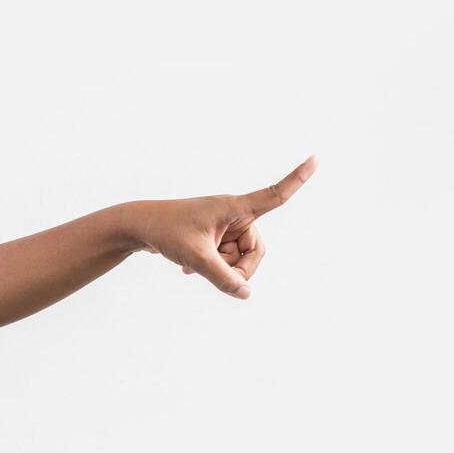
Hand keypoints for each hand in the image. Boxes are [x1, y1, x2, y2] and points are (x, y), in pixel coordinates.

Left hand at [126, 155, 317, 299]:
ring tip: (193, 267)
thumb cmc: (166, 232)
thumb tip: (246, 294)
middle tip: (217, 277)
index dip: (297, 179)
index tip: (317, 158)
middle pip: (255, 249)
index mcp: (234, 207)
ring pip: (238, 257)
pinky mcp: (212, 234)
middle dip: (239, 268)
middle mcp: (232, 213)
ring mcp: (222, 224)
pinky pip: (224, 256)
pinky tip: (187, 270)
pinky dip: (211, 265)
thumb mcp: (196, 258)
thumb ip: (222, 278)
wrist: (136, 227)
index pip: (273, 195)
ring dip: (221, 267)